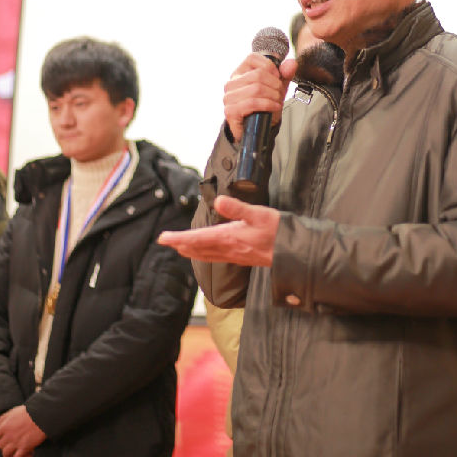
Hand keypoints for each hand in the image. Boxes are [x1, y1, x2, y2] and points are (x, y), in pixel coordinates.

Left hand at [0, 405, 45, 456]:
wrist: (43, 415)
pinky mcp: (24, 448)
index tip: (4, 435)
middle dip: (4, 444)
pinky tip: (19, 456)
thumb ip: (3, 418)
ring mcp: (16, 443)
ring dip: (9, 452)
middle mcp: (8, 436)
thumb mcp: (13, 411)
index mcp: (5, 426)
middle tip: (10, 442)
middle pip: (0, 445)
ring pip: (5, 453)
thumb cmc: (29, 412)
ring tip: (13, 450)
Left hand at [159, 195, 279, 267]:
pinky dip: (203, 253)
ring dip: (190, 249)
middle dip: (180, 244)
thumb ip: (238, 208)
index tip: (164, 237)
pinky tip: (204, 252)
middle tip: (165, 240)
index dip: (179, 238)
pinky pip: (215, 257)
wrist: (292, 252)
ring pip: (205, 254)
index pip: (198, 238)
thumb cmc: (278, 231)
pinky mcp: (240, 257)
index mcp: (229, 238)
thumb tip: (219, 200)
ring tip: (179, 246)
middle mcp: (228, 249)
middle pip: (198, 248)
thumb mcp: (259, 214)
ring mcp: (234, 255)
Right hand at [224, 54, 296, 140]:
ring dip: (273, 95)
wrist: (256, 129)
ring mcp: (229, 97)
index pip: (252, 58)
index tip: (277, 77)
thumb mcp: (276, 88)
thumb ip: (284, 75)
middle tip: (280, 93)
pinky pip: (252, 102)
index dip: (270, 66)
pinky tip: (274, 107)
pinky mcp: (230, 110)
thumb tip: (292, 63)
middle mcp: (231, 83)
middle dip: (275, 84)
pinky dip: (268, 104)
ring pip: (256, 88)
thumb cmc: (264, 106)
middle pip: (258, 74)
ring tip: (278, 101)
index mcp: (240, 73)